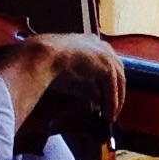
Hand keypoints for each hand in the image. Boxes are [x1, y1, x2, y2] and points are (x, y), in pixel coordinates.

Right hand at [3, 31, 127, 126]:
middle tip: (111, 109)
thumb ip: (86, 86)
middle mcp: (100, 46)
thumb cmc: (47, 64)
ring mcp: (105, 54)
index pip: (105, 64)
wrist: (41, 57)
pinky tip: (108, 114)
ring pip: (117, 81)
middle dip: (116, 93)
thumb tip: (97, 98)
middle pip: (116, 72)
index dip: (107, 83)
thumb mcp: (70, 76)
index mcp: (89, 43)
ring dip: (115, 101)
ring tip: (110, 116)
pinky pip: (113, 87)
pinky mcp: (105, 65)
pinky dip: (112, 102)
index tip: (104, 98)